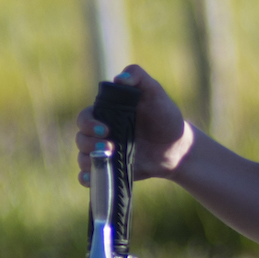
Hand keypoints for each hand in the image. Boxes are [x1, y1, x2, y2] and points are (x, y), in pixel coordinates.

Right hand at [73, 66, 196, 185]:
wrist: (177, 147)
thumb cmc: (165, 117)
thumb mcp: (155, 93)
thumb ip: (139, 78)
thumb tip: (120, 78)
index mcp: (106, 114)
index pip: (85, 117)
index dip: (89, 123)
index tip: (106, 129)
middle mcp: (101, 134)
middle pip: (81, 139)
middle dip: (89, 143)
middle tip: (110, 146)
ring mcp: (104, 153)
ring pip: (82, 158)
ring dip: (88, 161)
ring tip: (109, 159)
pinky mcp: (110, 170)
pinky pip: (90, 177)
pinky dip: (87, 179)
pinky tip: (92, 178)